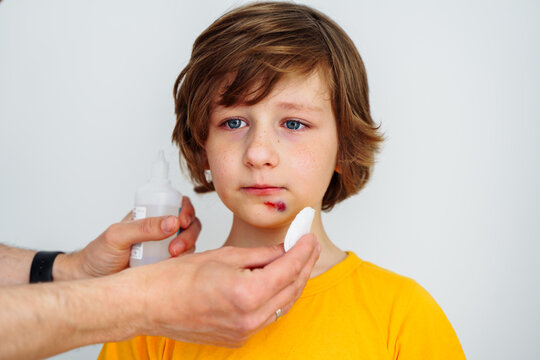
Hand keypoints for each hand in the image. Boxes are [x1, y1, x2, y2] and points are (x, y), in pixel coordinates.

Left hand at [53, 196, 200, 279]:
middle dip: (189, 233)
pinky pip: (184, 261)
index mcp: (149, 215)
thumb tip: (171, 221)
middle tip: (176, 246)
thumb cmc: (99, 254)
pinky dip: (184, 262)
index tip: (183, 221)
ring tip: (171, 257)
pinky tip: (172, 266)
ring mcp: (165, 248)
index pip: (176, 204)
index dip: (186, 210)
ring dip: (187, 248)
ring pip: (190, 242)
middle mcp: (161, 230)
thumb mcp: (118, 235)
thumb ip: (143, 227)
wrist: (90, 280)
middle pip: (189, 223)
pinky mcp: (166, 265)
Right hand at [127, 234, 319, 346]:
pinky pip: (268, 316)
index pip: (289, 268)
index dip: (303, 250)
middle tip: (308, 246)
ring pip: (283, 305)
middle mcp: (250, 318)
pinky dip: (277, 297)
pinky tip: (278, 281)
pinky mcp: (238, 338)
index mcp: (247, 294)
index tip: (309, 237)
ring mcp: (244, 332)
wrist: (149, 304)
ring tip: (298, 261)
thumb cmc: (176, 278)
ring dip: (293, 282)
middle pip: (292, 288)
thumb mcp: (224, 256)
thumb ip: (261, 255)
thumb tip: (284, 249)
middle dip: (304, 265)